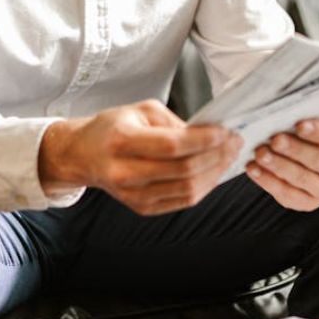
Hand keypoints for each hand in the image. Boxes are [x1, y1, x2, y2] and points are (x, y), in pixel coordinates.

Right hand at [39, 99, 242, 215]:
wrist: (84, 155)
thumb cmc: (114, 128)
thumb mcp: (141, 110)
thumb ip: (175, 122)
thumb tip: (210, 134)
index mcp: (122, 141)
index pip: (172, 145)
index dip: (204, 140)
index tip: (226, 131)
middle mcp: (125, 173)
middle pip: (184, 171)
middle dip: (217, 156)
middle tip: (234, 143)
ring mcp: (133, 195)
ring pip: (188, 190)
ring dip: (215, 174)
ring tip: (228, 157)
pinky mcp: (141, 208)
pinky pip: (182, 201)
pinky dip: (204, 187)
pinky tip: (214, 171)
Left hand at [246, 119, 318, 211]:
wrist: (310, 159)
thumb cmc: (312, 135)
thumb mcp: (316, 123)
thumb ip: (306, 118)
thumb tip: (283, 111)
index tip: (298, 125)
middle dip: (295, 150)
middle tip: (274, 139)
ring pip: (303, 179)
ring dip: (279, 166)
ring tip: (260, 153)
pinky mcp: (309, 203)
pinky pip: (288, 195)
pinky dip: (268, 181)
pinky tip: (253, 169)